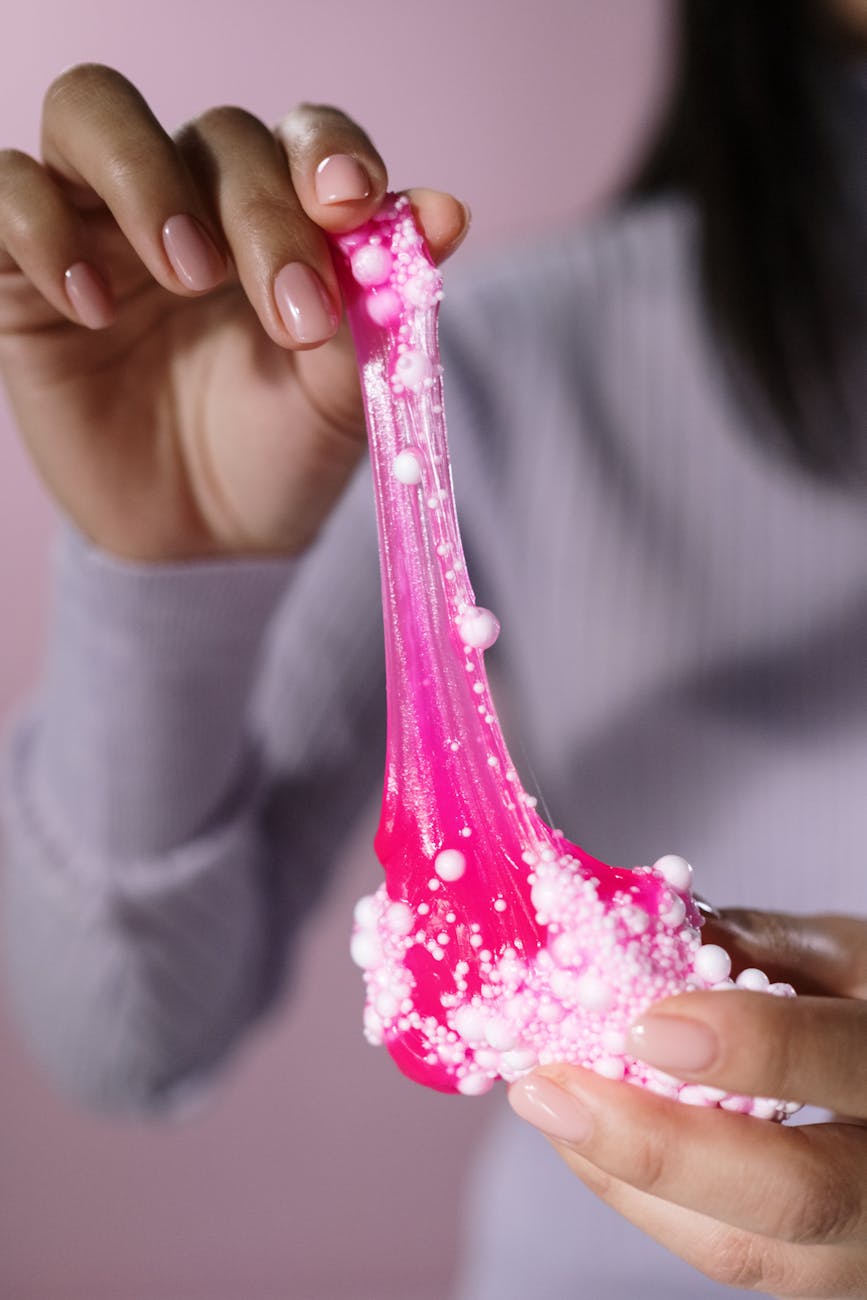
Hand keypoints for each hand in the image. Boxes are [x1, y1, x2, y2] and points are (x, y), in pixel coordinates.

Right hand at [0, 64, 467, 559]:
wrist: (203, 538)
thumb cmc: (279, 453)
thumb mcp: (343, 395)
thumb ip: (383, 307)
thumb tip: (446, 212)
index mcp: (283, 216)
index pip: (302, 136)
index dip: (327, 151)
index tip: (353, 203)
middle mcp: (194, 199)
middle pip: (216, 134)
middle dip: (261, 211)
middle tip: (293, 308)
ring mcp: (104, 224)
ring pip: (94, 112)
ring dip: (147, 178)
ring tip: (189, 275)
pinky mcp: (24, 269)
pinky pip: (9, 195)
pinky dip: (46, 231)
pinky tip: (95, 308)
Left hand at [509, 911, 866, 1297]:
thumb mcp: (839, 953)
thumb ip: (754, 943)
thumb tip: (638, 936)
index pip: (841, 1061)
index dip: (750, 1046)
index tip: (646, 1023)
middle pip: (792, 1195)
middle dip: (655, 1147)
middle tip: (550, 1092)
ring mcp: (860, 1248)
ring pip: (744, 1248)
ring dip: (624, 1177)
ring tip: (549, 1106)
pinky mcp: (813, 1269)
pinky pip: (723, 1251)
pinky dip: (641, 1197)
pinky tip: (586, 1137)